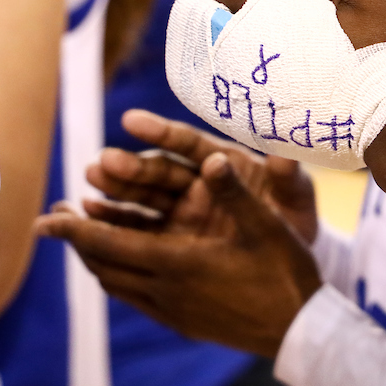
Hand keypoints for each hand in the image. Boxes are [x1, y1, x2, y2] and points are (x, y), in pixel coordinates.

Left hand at [36, 152, 321, 357]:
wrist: (300, 332)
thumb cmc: (285, 272)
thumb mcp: (265, 225)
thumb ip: (234, 191)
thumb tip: (212, 158)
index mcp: (177, 262)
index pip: (109, 243)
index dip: (73, 230)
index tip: (44, 218)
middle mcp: (165, 290)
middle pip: (102, 265)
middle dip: (75, 241)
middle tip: (54, 219)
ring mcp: (172, 311)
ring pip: (115, 284)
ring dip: (93, 259)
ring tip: (81, 237)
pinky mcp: (182, 323)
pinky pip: (134, 297)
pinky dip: (116, 275)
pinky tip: (121, 264)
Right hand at [87, 109, 319, 242]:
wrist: (292, 264)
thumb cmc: (295, 220)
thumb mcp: (296, 200)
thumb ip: (289, 176)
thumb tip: (285, 152)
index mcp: (226, 162)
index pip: (190, 143)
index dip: (161, 132)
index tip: (130, 121)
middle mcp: (198, 180)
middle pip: (160, 169)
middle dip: (131, 166)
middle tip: (102, 163)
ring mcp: (180, 208)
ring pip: (143, 195)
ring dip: (115, 188)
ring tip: (89, 180)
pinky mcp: (170, 236)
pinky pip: (139, 226)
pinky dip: (115, 220)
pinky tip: (89, 213)